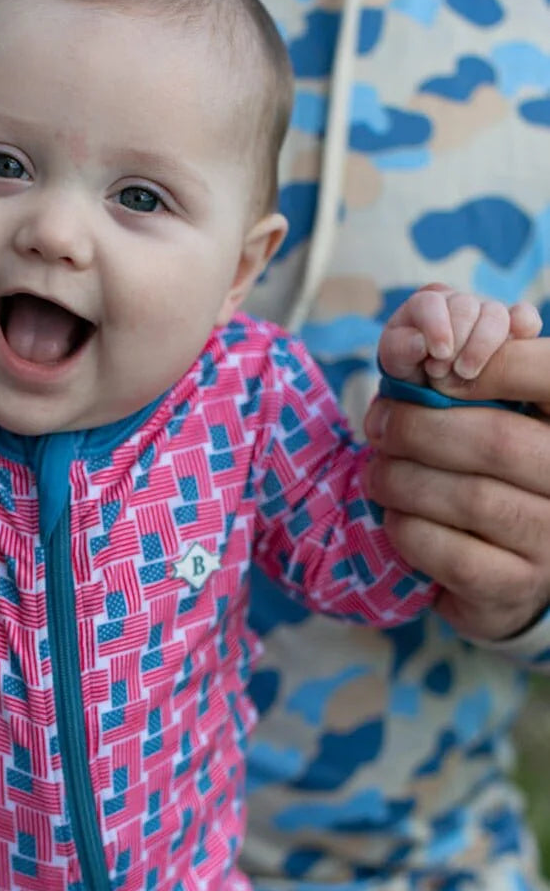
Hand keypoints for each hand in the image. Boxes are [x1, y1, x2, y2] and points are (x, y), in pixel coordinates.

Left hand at [366, 304, 549, 641]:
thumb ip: (474, 359)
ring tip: (376, 472)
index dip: (489, 365)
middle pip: (496, 441)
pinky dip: (409, 530)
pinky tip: (395, 517)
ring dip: (404, 480)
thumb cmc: (494, 468)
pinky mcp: (515, 588)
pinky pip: (451, 554)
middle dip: (419, 429)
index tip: (433, 370)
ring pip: (470, 499)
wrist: (506, 566)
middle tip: (376, 424)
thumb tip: (431, 302)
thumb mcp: (497, 408)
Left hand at [378, 282, 540, 393]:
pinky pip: (524, 317)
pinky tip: (516, 341)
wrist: (433, 389)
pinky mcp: (511, 328)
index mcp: (426, 305)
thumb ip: (400, 350)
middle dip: (456, 342)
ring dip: (482, 345)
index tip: (438, 354)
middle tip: (445, 371)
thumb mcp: (396, 362)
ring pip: (494, 314)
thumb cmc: (412, 371)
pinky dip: (523, 326)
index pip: (430, 302)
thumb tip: (418, 343)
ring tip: (467, 372)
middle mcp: (458, 303)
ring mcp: (486, 313)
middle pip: (464, 307)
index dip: (435, 326)